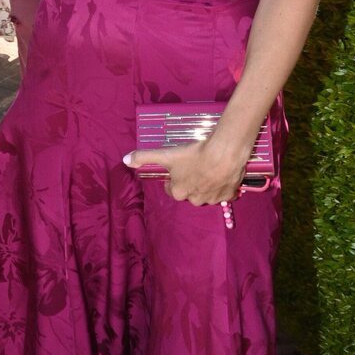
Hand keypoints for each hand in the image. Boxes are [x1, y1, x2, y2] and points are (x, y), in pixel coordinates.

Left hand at [124, 140, 246, 206]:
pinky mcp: (229, 195)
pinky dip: (223, 186)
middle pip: (190, 192)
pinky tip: (223, 174)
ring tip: (210, 168)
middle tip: (196, 166)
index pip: (172, 188)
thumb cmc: (192, 154)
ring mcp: (212, 199)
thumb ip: (144, 156)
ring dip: (207, 184)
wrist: (223, 154)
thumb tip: (125, 160)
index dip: (174, 178)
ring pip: (207, 193)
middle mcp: (194, 199)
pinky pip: (224, 193)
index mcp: (178, 192)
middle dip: (191, 182)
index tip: (180, 167)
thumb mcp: (165, 154)